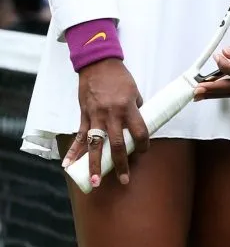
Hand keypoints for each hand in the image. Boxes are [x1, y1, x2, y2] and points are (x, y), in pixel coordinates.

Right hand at [63, 60, 147, 187]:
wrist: (98, 64)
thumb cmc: (119, 77)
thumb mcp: (134, 91)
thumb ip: (135, 110)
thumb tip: (137, 127)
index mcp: (128, 107)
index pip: (139, 131)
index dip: (143, 144)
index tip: (143, 151)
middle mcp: (111, 114)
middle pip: (117, 144)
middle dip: (121, 164)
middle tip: (125, 179)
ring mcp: (95, 116)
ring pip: (95, 145)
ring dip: (95, 165)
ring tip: (95, 182)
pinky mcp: (84, 115)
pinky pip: (79, 136)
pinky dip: (73, 151)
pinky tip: (68, 165)